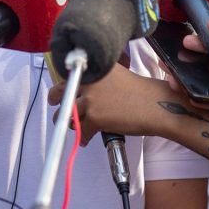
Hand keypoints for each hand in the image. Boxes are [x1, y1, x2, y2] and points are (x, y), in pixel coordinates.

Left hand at [47, 64, 174, 144]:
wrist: (153, 105)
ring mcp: (90, 99)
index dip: (63, 83)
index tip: (60, 87)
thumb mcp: (117, 74)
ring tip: (70, 126)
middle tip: (54, 103)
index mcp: (94, 68)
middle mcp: (89, 81)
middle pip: (61, 91)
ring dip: (66, 122)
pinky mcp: (93, 117)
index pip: (70, 74)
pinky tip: (86, 140)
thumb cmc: (141, 91)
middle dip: (55, 99)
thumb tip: (87, 89)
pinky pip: (82, 131)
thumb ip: (100, 78)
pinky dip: (83, 138)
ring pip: (66, 114)